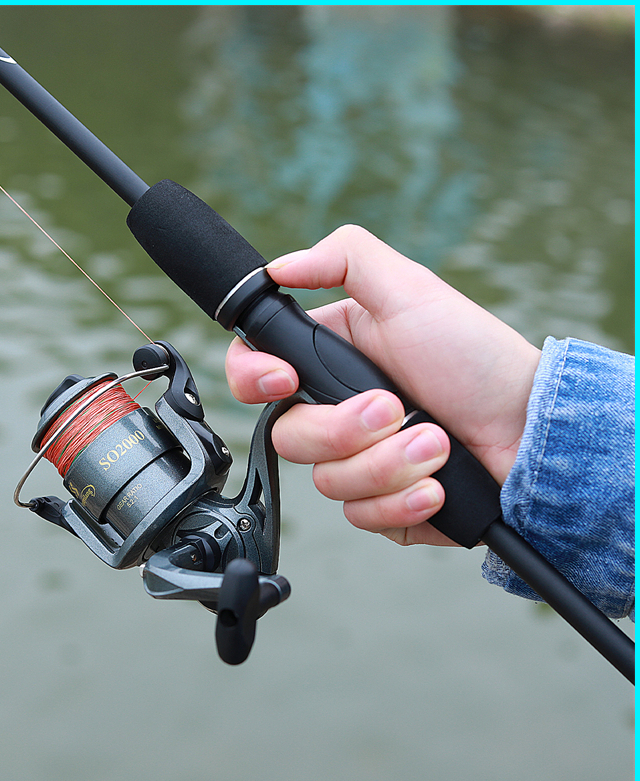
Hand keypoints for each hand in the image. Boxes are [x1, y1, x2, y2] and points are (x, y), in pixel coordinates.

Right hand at [226, 225, 540, 546]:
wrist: (529, 429)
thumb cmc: (476, 357)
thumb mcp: (411, 289)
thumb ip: (345, 258)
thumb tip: (278, 267)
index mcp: (329, 360)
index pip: (255, 373)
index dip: (254, 381)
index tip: (287, 381)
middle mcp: (335, 414)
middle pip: (288, 437)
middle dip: (346, 429)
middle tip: (396, 408)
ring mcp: (356, 463)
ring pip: (327, 483)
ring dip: (389, 464)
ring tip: (437, 443)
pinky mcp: (381, 505)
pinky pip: (362, 516)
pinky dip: (403, 502)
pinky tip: (437, 485)